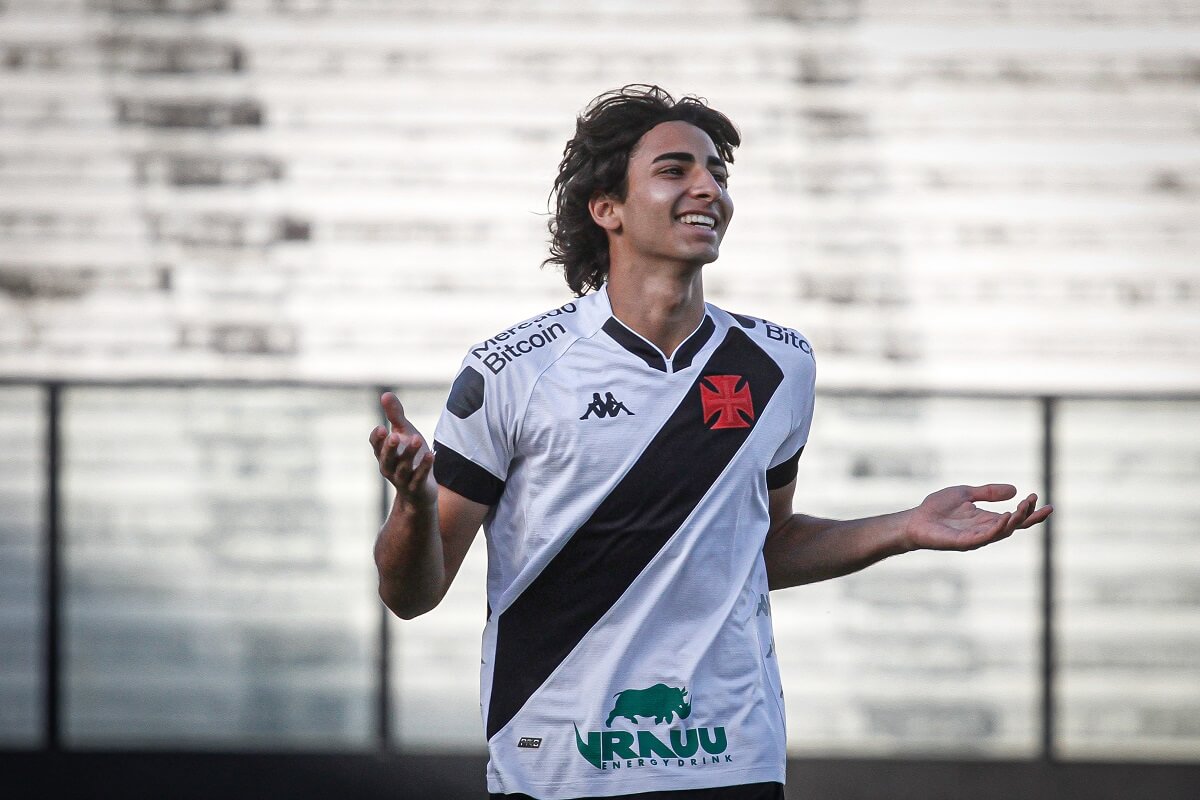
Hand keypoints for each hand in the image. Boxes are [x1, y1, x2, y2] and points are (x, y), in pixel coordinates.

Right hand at [368, 392, 436, 509]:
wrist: (420, 490)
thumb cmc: (409, 457)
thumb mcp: (404, 433)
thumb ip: (395, 416)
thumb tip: (385, 394)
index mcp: (383, 454)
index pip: (375, 446)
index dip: (377, 439)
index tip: (381, 428)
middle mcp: (389, 468)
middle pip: (386, 459)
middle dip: (389, 448)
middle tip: (394, 436)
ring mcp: (402, 480)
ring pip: (403, 468)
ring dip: (410, 454)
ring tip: (418, 439)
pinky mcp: (416, 487)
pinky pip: (419, 478)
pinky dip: (424, 467)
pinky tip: (431, 455)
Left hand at [903, 484, 1052, 551]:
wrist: (915, 520)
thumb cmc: (937, 508)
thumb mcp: (965, 493)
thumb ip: (988, 492)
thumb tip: (1014, 490)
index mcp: (987, 519)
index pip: (1016, 518)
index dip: (1032, 513)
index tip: (1048, 505)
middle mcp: (985, 530)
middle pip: (1014, 525)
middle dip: (1027, 515)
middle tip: (1035, 500)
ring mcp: (975, 538)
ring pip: (1002, 531)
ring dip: (1015, 519)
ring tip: (1023, 506)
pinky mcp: (963, 542)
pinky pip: (984, 537)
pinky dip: (997, 528)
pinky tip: (1005, 517)